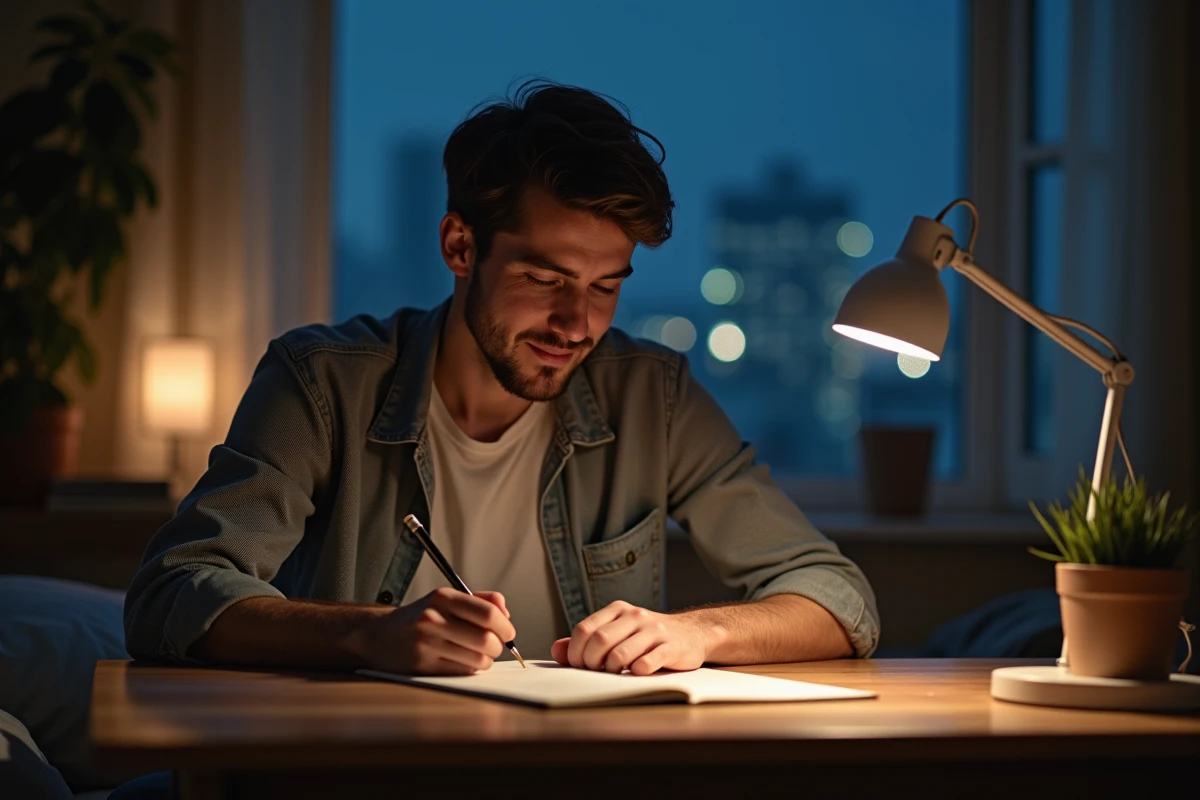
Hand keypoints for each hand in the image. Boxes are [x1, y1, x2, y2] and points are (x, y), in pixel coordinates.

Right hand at [360, 588, 514, 675]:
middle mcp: (433, 619)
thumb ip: (480, 600)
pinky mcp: (423, 666)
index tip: (508, 632)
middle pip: (486, 639)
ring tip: (476, 654)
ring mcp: (426, 644)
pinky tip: (461, 661)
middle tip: (494, 646)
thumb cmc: (420, 618)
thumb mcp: (446, 599)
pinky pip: (462, 672)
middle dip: (497, 646)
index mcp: (443, 598)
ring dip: (485, 660)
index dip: (505, 626)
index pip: (488, 613)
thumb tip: (505, 612)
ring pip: (478, 659)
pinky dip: (470, 669)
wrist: (380, 635)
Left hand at [550, 601, 710, 674]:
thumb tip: (556, 650)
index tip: (579, 666)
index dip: (575, 652)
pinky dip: (636, 672)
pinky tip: (636, 673)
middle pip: (599, 641)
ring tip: (614, 674)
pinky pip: (648, 662)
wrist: (692, 633)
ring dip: (611, 669)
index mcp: (618, 609)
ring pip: (620, 654)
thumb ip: (586, 641)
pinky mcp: (672, 647)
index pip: (584, 629)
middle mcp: (635, 616)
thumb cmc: (647, 637)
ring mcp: (655, 630)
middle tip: (595, 672)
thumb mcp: (617, 632)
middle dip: (591, 663)